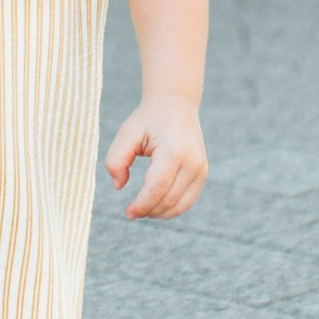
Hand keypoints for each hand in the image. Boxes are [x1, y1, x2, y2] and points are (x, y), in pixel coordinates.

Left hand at [106, 91, 207, 221]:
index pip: (157, 188)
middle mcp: (191, 162)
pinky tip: (155, 206)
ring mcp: (200, 169)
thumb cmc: (148, 119)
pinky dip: (171, 209)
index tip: (127, 212)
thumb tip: (118, 186)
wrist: (176, 104)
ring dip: (159, 213)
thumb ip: (116, 159)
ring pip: (180, 206)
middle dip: (147, 211)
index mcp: (173, 151)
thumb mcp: (126, 132)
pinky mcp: (202, 174)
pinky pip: (187, 201)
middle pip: (168, 200)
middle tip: (130, 212)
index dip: (141, 205)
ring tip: (142, 209)